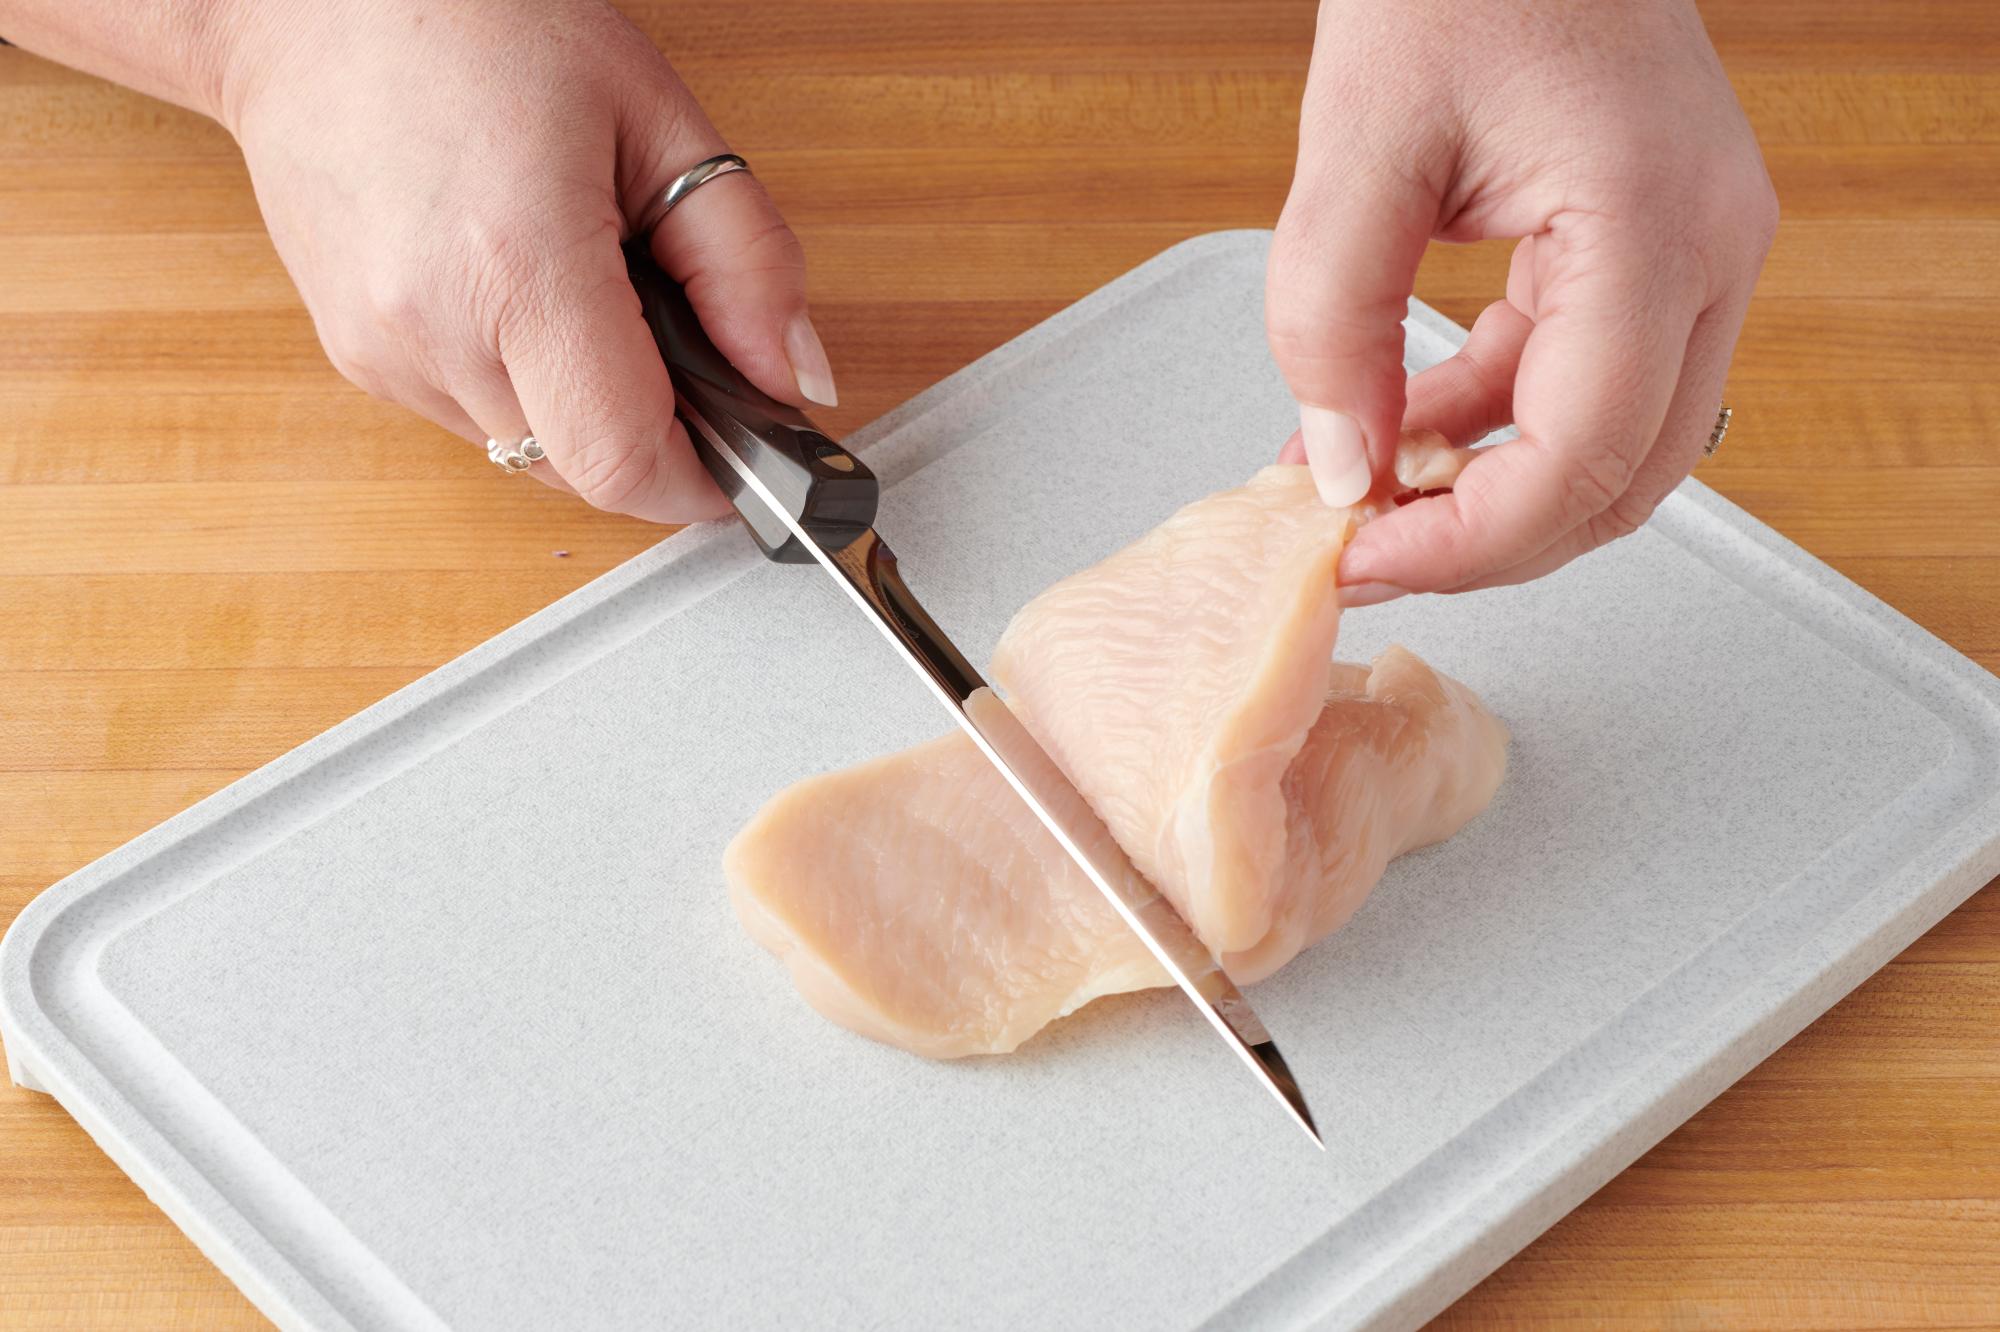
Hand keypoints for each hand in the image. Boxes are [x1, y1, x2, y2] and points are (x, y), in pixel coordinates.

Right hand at [213, 0, 834, 521]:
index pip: (625, 462)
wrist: (315, 5)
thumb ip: (748, 263)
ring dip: (584, 409)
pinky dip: (525, 384)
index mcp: (518, 267)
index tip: (744, 453)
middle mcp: (435, 330)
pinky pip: (477, 419)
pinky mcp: (357, 359)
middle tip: (675, 343)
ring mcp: (383, 354)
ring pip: (530, 454)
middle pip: (584, 472)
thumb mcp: (660, 119)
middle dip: (651, 434)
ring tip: (585, 290)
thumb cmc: (482, 27)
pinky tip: (519, 292)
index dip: (703, 479)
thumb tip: (795, 379)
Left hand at [1267, 0, 1776, 602]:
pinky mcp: (1650, 254)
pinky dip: (1487, 422)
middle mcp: (1708, 253)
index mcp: (1658, 226)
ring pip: (1607, 445)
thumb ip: (1332, 317)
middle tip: (1360, 553)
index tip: (1362, 560)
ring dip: (1480, 486)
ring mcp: (1694, 256)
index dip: (1468, 543)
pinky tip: (1389, 424)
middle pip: (1620, 480)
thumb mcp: (1359, 144)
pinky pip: (1579, 383)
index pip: (1585, 457)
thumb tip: (1341, 467)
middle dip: (1483, 539)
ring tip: (1353, 488)